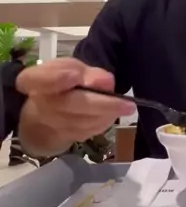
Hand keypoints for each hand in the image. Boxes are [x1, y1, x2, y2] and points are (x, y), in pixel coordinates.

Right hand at [17, 58, 135, 145]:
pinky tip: (111, 113)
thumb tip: (106, 82)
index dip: (57, 79)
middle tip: (128, 105)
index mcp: (35, 81)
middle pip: (71, 105)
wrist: (48, 112)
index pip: (40, 79)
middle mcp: (40, 104)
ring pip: (85, 122)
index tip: (74, 76)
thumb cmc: (62, 83)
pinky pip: (90, 131)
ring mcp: (52, 124)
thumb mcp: (73, 69)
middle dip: (102, 104)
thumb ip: (88, 73)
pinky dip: (104, 122)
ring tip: (125, 106)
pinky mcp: (66, 137)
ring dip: (108, 114)